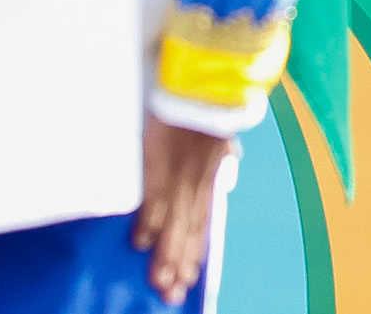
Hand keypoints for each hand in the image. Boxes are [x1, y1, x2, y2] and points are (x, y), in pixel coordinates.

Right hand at [134, 118, 230, 303]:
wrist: (205, 79)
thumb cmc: (210, 102)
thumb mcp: (224, 129)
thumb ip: (224, 151)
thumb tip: (231, 162)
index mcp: (209, 173)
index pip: (202, 220)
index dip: (195, 249)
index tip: (189, 277)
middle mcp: (198, 180)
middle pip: (189, 229)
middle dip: (180, 264)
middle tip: (170, 295)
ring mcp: (181, 173)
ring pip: (175, 223)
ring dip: (167, 254)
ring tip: (160, 282)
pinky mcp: (162, 160)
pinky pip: (156, 198)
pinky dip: (149, 222)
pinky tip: (140, 244)